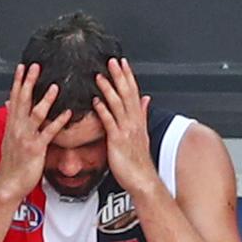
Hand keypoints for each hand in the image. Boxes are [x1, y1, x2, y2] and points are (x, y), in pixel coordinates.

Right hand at [0, 63, 72, 201]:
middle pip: (23, 100)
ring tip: (55, 86)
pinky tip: (67, 113)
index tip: (22, 67)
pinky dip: (58, 122)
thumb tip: (9, 105)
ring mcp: (26, 138)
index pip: (14, 98)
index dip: (18, 82)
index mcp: (12, 125)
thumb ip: (12, 121)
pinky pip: (48, 133)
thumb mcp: (8, 139)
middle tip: (35, 66)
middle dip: (29, 82)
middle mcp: (17, 129)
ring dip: (45, 99)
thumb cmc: (11, 165)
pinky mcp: (35, 149)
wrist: (7, 184)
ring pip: (36, 114)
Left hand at [92, 58, 161, 195]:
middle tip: (112, 61)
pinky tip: (96, 102)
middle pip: (127, 94)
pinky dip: (103, 111)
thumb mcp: (142, 134)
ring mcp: (126, 131)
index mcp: (138, 120)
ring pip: (118, 105)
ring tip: (100, 76)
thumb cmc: (138, 161)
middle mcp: (134, 123)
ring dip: (109, 89)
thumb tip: (145, 100)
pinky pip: (110, 122)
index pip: (134, 92)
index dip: (128, 76)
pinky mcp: (117, 141)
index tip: (122, 62)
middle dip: (120, 76)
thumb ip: (142, 114)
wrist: (143, 180)